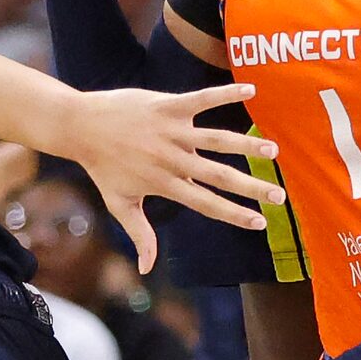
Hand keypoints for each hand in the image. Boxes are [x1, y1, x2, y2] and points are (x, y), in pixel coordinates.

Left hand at [54, 86, 278, 271]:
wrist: (80, 127)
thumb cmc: (102, 167)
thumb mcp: (120, 204)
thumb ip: (140, 234)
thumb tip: (147, 269)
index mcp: (165, 184)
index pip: (206, 203)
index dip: (234, 214)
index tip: (260, 222)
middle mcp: (171, 160)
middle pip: (218, 176)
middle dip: (252, 187)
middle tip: (280, 196)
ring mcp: (171, 132)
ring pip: (216, 139)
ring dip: (247, 145)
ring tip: (273, 151)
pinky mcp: (167, 106)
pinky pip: (202, 99)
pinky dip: (226, 93)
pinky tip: (251, 90)